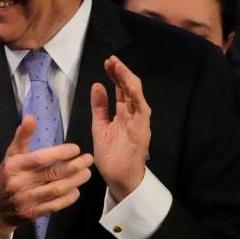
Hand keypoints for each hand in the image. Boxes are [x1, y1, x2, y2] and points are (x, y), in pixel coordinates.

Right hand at [0, 115, 92, 238]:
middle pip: (52, 174)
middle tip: (88, 159)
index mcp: (14, 166)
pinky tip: (76, 190)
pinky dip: (68, 198)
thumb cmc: (5, 176)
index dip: (60, 153)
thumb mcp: (10, 155)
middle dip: (74, 166)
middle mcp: (19, 183)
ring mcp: (26, 200)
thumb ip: (22, 137)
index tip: (76, 149)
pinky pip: (54, 206)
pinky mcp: (32, 213)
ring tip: (87, 173)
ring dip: (75, 181)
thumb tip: (30, 117)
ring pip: (56, 190)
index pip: (40, 158)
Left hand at [90, 56, 150, 201]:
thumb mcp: (99, 126)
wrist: (117, 179)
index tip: (107, 63)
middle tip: (111, 59)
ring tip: (119, 67)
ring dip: (129, 80)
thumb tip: (97, 85)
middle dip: (122, 73)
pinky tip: (130, 86)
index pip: (120, 89)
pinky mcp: (142, 131)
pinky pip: (143, 112)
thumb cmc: (111, 155)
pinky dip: (137, 98)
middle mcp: (133, 115)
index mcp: (123, 114)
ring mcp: (139, 122)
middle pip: (129, 89)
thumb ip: (99, 107)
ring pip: (137, 96)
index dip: (115, 75)